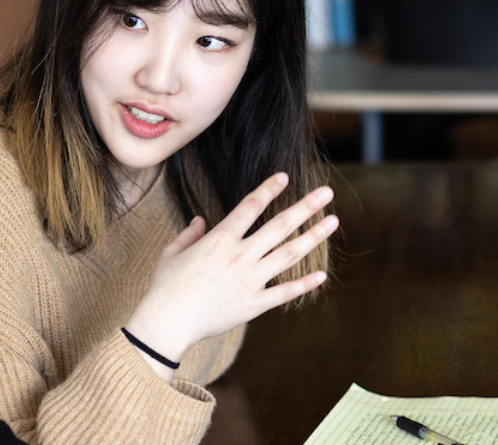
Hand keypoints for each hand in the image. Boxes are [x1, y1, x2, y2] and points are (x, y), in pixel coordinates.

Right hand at [124, 172, 337, 378]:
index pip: (250, 206)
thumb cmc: (165, 286)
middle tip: (326, 192)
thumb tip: (200, 220)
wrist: (169, 321)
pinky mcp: (254, 303)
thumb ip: (190, 233)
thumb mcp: (172, 252)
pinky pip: (285, 291)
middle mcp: (240, 255)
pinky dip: (304, 283)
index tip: (285, 177)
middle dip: (305, 206)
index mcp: (219, 239)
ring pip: (289, 254)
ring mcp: (250, 279)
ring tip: (332, 222)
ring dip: (313, 236)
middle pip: (280, 225)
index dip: (269, 189)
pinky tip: (322, 274)